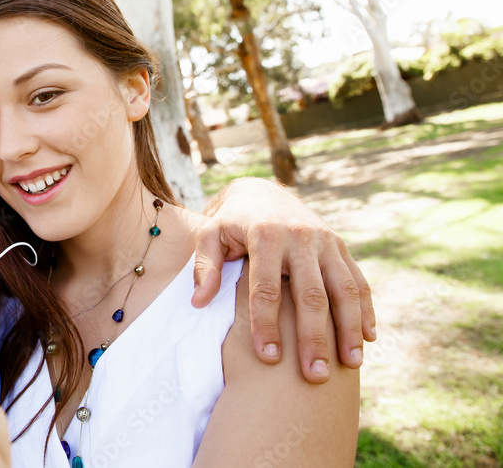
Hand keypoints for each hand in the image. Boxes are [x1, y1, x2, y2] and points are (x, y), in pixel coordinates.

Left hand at [191, 177, 375, 383]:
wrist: (262, 193)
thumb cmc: (231, 223)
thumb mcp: (210, 236)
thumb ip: (204, 267)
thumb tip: (199, 302)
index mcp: (265, 235)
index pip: (266, 288)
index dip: (267, 324)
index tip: (268, 358)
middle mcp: (300, 237)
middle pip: (311, 294)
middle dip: (314, 337)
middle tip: (315, 375)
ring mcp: (325, 242)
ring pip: (343, 289)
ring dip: (350, 328)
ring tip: (351, 364)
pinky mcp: (340, 247)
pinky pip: (358, 280)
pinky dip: (366, 309)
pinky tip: (370, 338)